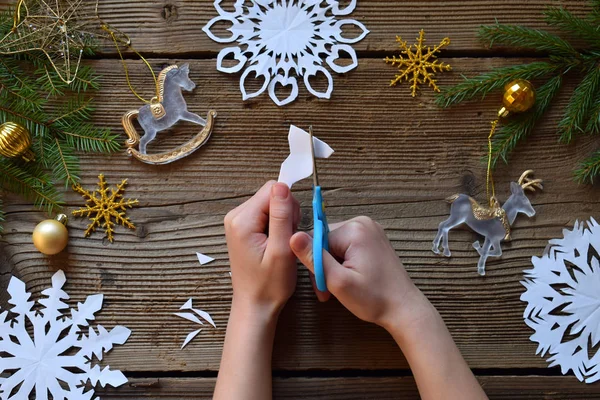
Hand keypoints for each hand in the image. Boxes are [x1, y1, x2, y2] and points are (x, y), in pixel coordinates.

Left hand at [224, 181, 299, 315]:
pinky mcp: (243, 227)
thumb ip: (282, 216)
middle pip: (272, 195)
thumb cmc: (270, 284)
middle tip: (286, 241)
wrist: (255, 305)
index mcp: (242, 220)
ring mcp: (237, 221)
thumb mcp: (281, 250)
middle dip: (286, 214)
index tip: (290, 230)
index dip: (289, 207)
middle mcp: (235, 216)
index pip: (274, 189)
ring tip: (280, 245)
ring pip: (271, 204)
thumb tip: (282, 185)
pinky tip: (275, 245)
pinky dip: (276, 227)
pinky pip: (266, 214)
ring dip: (283, 221)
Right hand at [290, 216, 426, 328]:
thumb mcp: (338, 281)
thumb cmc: (374, 299)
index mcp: (354, 229)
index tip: (322, 287)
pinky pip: (346, 247)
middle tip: (329, 291)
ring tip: (338, 289)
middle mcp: (362, 222)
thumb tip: (292, 236)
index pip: (315, 239)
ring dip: (332, 267)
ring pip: (334, 246)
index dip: (314, 264)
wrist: (404, 309)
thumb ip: (314, 258)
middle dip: (323, 267)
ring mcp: (369, 229)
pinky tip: (349, 280)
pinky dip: (343, 264)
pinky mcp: (372, 239)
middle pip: (325, 241)